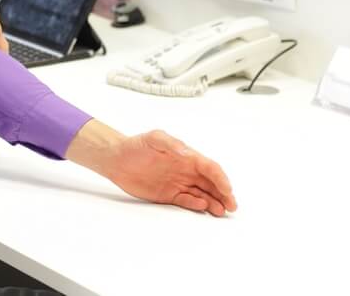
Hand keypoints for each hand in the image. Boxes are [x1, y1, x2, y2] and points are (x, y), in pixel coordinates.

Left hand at [66, 120, 235, 216]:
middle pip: (211, 183)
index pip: (209, 167)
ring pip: (202, 193)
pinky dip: (196, 204)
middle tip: (232, 206)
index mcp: (187, 156)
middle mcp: (186, 170)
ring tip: (221, 211)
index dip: (220, 178)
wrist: (117, 159)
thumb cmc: (136, 145)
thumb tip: (186, 153)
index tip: (227, 189)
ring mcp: (179, 183)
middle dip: (223, 194)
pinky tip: (202, 207)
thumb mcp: (154, 138)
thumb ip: (171, 144)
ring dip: (213, 202)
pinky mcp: (169, 194)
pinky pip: (187, 200)